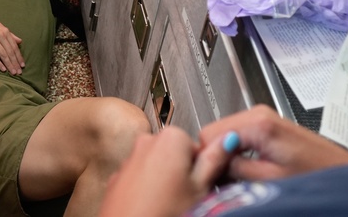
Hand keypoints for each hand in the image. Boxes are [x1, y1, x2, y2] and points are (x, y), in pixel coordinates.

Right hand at [0, 9, 24, 74]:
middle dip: (15, 63)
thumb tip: (20, 41)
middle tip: (19, 72)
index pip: (14, 46)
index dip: (19, 57)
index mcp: (5, 31)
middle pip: (10, 52)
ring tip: (13, 73)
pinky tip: (3, 69)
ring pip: (3, 54)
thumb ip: (10, 34)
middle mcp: (1, 35)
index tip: (23, 65)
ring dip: (9, 65)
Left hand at [99, 127, 215, 216]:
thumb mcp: (200, 188)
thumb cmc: (163, 213)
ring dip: (166, 183)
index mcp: (171, 137)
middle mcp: (147, 141)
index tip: (202, 185)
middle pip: (178, 155)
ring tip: (170, 205)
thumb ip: (215, 159)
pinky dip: (148, 191)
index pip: (198, 147)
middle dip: (183, 175)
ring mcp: (130, 159)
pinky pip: (142, 180)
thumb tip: (228, 139)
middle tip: (188, 198)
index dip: (203, 170)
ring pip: (159, 168)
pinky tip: (153, 207)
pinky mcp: (119, 177)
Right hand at [198, 105, 347, 181]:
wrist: (343, 173)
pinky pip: (238, 135)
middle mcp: (259, 112)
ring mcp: (263, 116)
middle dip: (214, 155)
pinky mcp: (268, 123)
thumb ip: (235, 168)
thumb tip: (210, 165)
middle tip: (223, 179)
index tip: (210, 174)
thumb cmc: (316, 175)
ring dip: (225, 155)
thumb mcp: (269, 179)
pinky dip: (236, 151)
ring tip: (237, 177)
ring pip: (225, 133)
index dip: (206, 157)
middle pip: (215, 131)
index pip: (208, 133)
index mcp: (258, 123)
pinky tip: (246, 168)